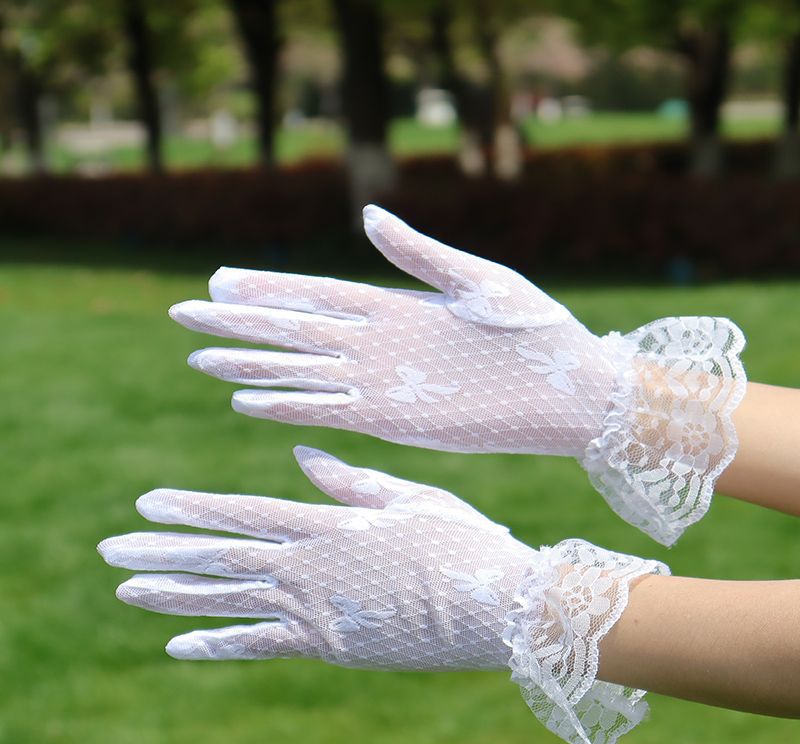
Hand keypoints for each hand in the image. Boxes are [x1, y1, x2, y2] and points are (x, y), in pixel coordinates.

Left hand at [98, 447, 665, 743]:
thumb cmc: (460, 541)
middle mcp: (309, 566)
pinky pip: (260, 647)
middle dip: (162, 552)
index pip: (243, 513)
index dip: (192, 508)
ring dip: (173, 596)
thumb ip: (348, 481)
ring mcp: (315, 610)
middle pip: (221, 558)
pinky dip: (216, 645)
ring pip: (227, 601)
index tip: (149, 502)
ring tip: (126, 590)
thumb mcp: (407, 498)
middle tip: (111, 550)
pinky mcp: (328, 647)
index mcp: (328, 523)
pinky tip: (178, 646)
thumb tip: (299, 459)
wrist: (494, 606)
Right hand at [169, 207, 745, 543]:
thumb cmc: (537, 331)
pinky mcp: (395, 422)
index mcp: (397, 308)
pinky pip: (329, 413)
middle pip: (294, 332)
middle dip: (239, 324)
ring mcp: (383, 386)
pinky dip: (288, 406)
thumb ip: (418, 253)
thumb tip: (365, 215)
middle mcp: (379, 348)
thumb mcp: (478, 278)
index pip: (317, 295)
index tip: (220, 279)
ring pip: (301, 373)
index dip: (267, 288)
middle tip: (184, 314)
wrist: (572, 392)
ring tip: (201, 359)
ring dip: (250, 366)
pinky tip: (247, 401)